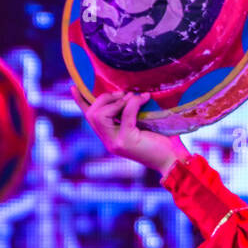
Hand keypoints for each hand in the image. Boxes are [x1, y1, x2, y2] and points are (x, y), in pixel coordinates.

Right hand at [70, 86, 185, 173]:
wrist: (173, 160)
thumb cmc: (161, 142)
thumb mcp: (141, 125)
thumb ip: (128, 113)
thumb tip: (127, 92)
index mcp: (109, 137)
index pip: (89, 118)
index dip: (80, 102)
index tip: (73, 87)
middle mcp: (109, 142)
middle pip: (92, 114)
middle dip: (105, 98)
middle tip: (124, 94)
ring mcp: (116, 143)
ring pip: (100, 115)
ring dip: (115, 101)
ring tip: (131, 98)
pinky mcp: (127, 141)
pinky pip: (125, 115)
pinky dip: (134, 103)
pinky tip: (145, 98)